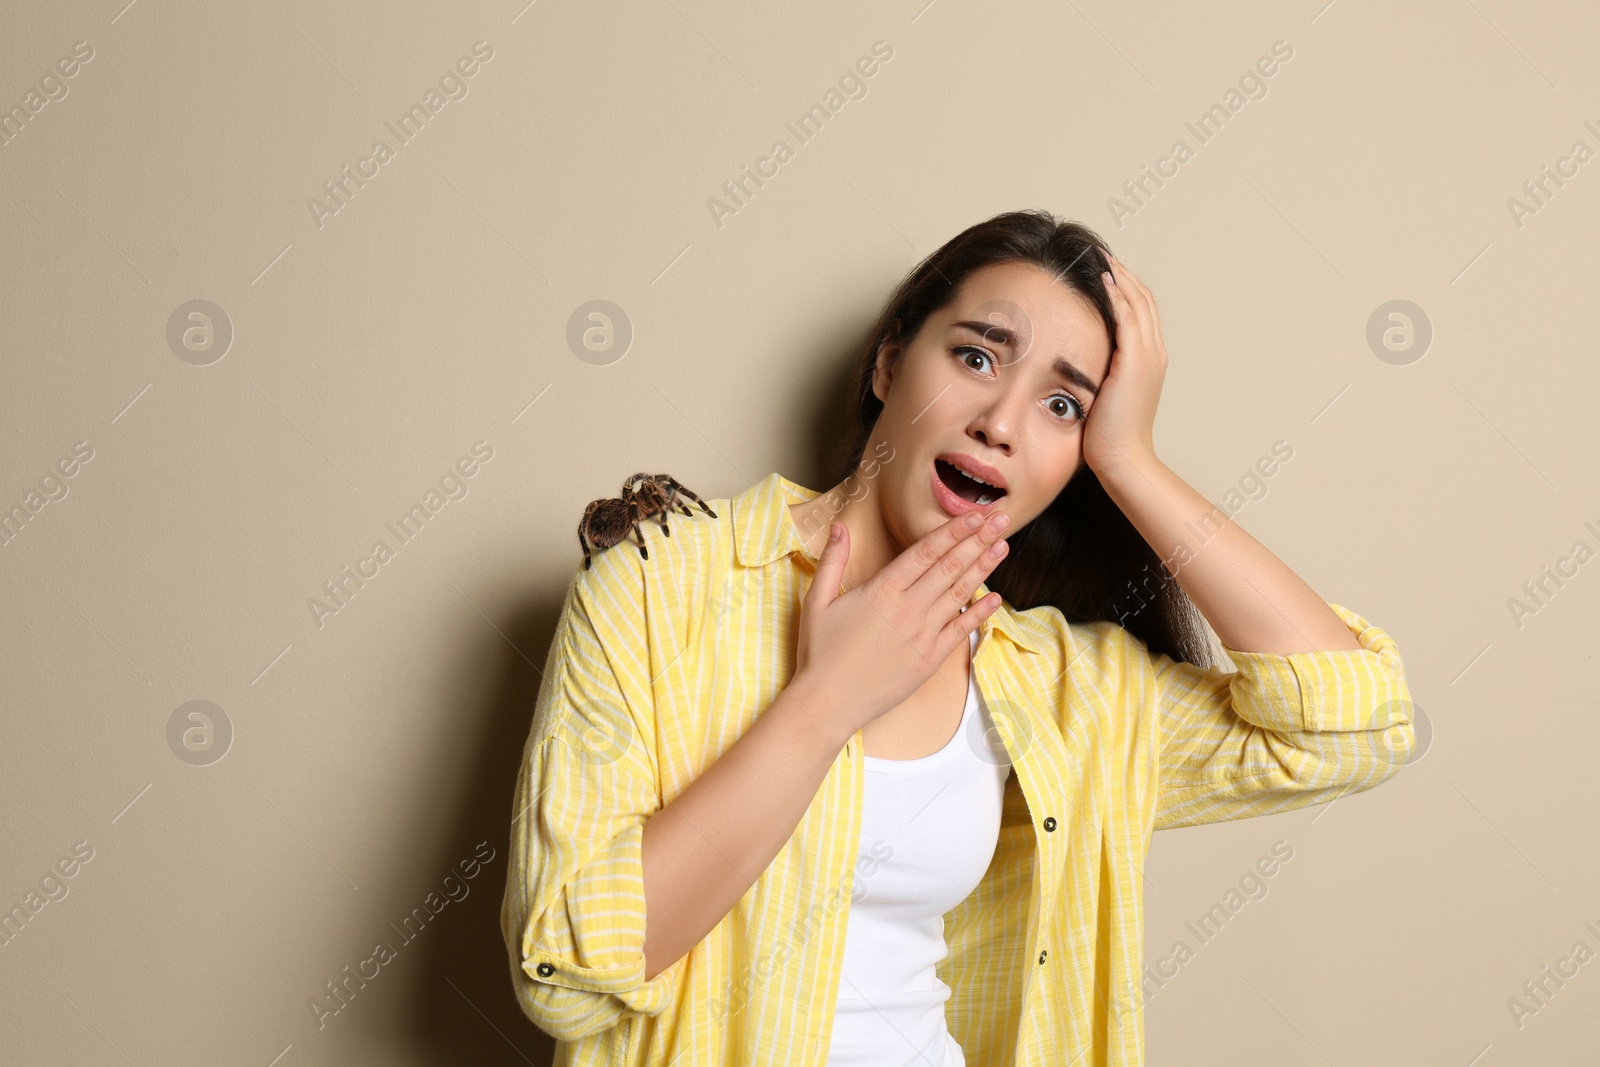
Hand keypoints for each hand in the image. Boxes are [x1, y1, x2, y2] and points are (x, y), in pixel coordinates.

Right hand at [791, 511, 1010, 739]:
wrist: (828, 703)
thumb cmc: (819, 654)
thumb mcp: (817, 601)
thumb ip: (832, 561)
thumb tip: (839, 526)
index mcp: (882, 590)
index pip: (926, 551)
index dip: (953, 531)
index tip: (974, 515)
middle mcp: (908, 608)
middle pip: (950, 566)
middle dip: (977, 540)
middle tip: (1000, 520)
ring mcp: (923, 634)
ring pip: (960, 592)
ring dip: (983, 567)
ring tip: (1002, 546)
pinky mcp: (930, 658)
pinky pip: (961, 630)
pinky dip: (980, 612)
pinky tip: (996, 597)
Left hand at [1083, 251, 1165, 476]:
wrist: (1122, 458)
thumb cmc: (1106, 435)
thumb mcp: (1104, 395)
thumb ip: (1099, 373)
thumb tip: (1077, 361)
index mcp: (1149, 359)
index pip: (1139, 310)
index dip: (1123, 287)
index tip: (1101, 269)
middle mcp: (1154, 352)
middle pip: (1142, 298)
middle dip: (1121, 273)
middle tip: (1099, 252)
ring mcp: (1148, 355)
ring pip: (1137, 302)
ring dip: (1118, 276)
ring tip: (1098, 256)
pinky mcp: (1135, 362)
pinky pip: (1128, 318)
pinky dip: (1117, 295)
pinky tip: (1102, 280)